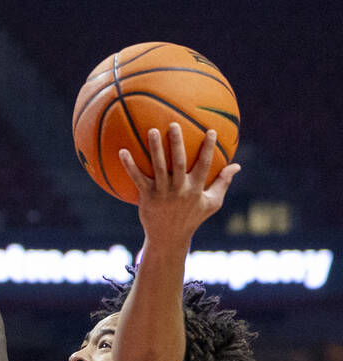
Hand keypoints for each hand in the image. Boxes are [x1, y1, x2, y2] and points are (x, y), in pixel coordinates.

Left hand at [120, 124, 240, 244]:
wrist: (169, 237)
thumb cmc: (192, 217)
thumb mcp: (211, 203)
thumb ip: (223, 183)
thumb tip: (237, 166)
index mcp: (196, 188)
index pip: (205, 165)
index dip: (208, 148)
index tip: (211, 130)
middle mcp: (179, 189)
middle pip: (179, 162)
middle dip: (177, 143)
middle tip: (174, 124)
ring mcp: (162, 192)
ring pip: (158, 167)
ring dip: (155, 148)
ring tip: (151, 130)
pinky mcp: (147, 196)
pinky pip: (137, 178)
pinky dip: (129, 165)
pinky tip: (122, 151)